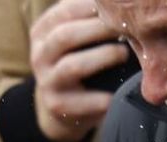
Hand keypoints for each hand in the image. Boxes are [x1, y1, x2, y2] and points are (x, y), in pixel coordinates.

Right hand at [30, 0, 129, 141]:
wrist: (63, 107)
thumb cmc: (77, 61)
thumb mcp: (75, 36)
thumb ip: (88, 18)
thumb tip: (117, 2)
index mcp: (42, 31)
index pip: (65, 11)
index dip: (91, 6)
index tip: (118, 5)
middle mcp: (40, 55)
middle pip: (66, 35)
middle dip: (98, 29)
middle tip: (127, 27)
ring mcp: (47, 82)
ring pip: (72, 65)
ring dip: (102, 57)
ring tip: (124, 53)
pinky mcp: (58, 106)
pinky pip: (83, 101)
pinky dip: (102, 97)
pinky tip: (119, 92)